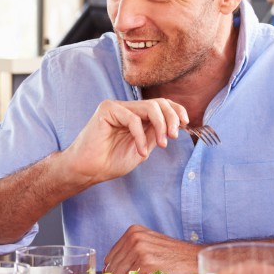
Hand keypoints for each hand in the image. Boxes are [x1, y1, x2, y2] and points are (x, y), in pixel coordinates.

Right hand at [60, 99, 187, 186]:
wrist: (87, 171)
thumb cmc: (110, 162)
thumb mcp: (142, 149)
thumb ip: (155, 135)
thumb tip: (176, 125)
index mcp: (135, 115)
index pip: (160, 105)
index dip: (176, 111)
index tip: (186, 124)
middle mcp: (127, 108)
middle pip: (158, 103)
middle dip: (172, 118)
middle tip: (174, 136)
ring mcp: (117, 107)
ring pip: (149, 108)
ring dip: (161, 125)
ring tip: (162, 144)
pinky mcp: (107, 110)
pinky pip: (133, 119)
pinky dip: (140, 136)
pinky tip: (141, 151)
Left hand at [103, 225, 199, 273]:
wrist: (194, 260)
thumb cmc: (174, 256)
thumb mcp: (150, 245)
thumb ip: (130, 253)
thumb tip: (110, 270)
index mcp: (133, 232)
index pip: (110, 258)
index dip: (113, 272)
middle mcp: (135, 238)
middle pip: (113, 268)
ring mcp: (140, 250)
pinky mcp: (147, 264)